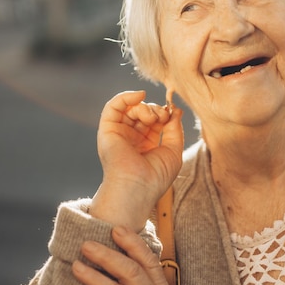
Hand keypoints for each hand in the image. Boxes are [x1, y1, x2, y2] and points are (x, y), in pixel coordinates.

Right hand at [90, 91, 183, 228]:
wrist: (137, 188)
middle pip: (144, 112)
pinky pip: (113, 107)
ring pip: (131, 108)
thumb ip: (175, 129)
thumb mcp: (173, 151)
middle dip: (156, 110)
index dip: (165, 114)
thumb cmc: (156, 177)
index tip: (173, 114)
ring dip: (145, 108)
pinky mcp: (107, 130)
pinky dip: (126, 97)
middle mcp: (131, 138)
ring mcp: (119, 133)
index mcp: (145, 144)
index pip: (155, 121)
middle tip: (163, 117)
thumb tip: (176, 110)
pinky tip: (140, 95)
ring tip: (153, 117)